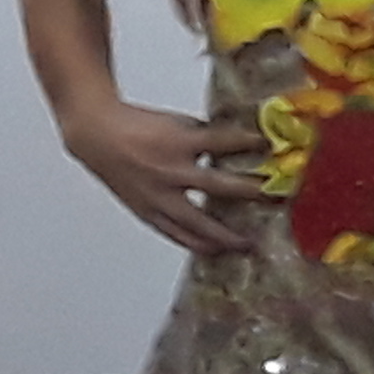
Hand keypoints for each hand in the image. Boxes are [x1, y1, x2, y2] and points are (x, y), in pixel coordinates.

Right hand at [66, 103, 263, 256]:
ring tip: (247, 243)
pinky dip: (196, 243)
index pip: (223, 143)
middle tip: (276, 199)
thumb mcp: (177, 123)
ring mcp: (158, 195)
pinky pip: (175, 233)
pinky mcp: (147, 211)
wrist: (97, 136)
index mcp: (178, 141)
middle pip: (219, 186)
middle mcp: (170, 171)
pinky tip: (214, 250)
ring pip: (197, 222)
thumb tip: (241, 152)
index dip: (250, 144)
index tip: (271, 149)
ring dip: (226, 234)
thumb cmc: (139, 127)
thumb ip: (205, 139)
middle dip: (251, 192)